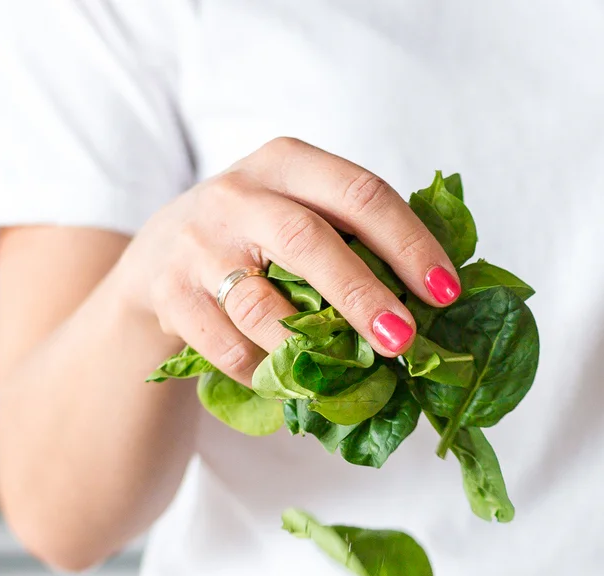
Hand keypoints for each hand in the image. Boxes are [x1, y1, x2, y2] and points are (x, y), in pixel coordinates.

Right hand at [108, 137, 459, 384]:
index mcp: (287, 163)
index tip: (446, 291)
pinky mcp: (170, 295)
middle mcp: (238, 194)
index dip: (409, 242)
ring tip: (346, 374)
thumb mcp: (300, 210)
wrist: (156, 259)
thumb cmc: (258, 239)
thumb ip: (357, 235)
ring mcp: (198, 245)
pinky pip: (228, 347)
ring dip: (311, 348)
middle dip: (363, 295)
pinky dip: (266, 373)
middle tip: (404, 341)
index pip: (360, 193)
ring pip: (262, 305)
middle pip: (308, 242)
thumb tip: (441, 293)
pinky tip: (292, 384)